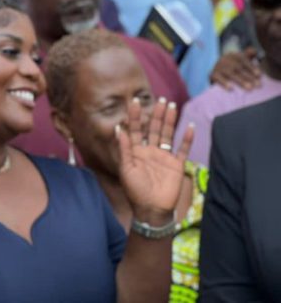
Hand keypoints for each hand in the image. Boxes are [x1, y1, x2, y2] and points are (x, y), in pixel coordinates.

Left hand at [117, 98, 193, 223]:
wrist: (152, 210)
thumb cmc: (135, 190)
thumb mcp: (126, 169)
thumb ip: (124, 149)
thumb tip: (118, 128)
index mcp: (136, 151)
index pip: (136, 129)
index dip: (136, 116)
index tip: (135, 101)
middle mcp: (150, 151)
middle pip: (154, 128)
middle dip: (157, 114)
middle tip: (161, 99)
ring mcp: (164, 157)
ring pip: (168, 134)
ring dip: (170, 121)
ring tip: (172, 105)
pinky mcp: (177, 165)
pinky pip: (183, 149)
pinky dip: (187, 138)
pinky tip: (189, 126)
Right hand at [209, 47, 260, 90]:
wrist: (215, 71)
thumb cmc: (233, 67)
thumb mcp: (240, 60)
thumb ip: (248, 55)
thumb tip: (254, 51)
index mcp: (233, 55)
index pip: (243, 60)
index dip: (251, 67)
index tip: (259, 75)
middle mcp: (225, 59)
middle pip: (238, 68)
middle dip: (248, 76)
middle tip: (257, 85)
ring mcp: (218, 66)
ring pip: (230, 73)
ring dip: (240, 81)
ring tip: (249, 88)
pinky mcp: (212, 74)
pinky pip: (218, 78)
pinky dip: (224, 83)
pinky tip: (231, 88)